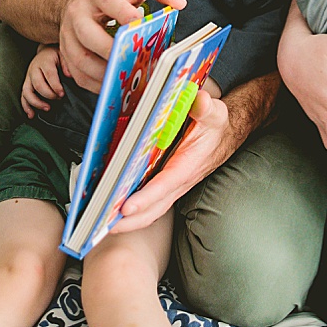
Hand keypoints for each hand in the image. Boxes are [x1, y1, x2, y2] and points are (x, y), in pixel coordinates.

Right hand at [20, 44, 64, 117]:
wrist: (45, 51)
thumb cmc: (56, 55)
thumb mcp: (63, 54)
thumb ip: (66, 64)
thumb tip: (69, 75)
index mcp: (44, 61)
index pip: (49, 75)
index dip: (55, 86)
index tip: (62, 94)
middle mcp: (34, 69)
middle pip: (38, 85)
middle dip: (49, 95)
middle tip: (59, 99)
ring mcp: (28, 77)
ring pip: (27, 92)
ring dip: (36, 102)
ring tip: (47, 108)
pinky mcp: (26, 84)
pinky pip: (23, 96)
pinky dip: (26, 106)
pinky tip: (31, 115)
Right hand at [56, 0, 186, 91]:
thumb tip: (179, 3)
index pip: (111, 3)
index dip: (127, 16)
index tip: (142, 27)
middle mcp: (78, 15)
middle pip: (90, 36)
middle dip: (112, 52)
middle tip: (136, 63)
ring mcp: (68, 36)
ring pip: (81, 60)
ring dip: (105, 74)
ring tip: (128, 81)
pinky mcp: (66, 54)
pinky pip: (79, 75)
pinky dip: (97, 85)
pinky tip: (116, 86)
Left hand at [113, 88, 231, 232]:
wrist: (225, 136)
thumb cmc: (216, 126)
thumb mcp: (214, 113)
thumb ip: (206, 108)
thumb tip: (199, 101)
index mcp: (187, 165)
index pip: (164, 185)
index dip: (145, 197)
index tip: (126, 206)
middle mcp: (179, 182)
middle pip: (153, 209)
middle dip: (129, 221)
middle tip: (102, 226)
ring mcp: (172, 187)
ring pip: (150, 212)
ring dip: (127, 222)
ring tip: (101, 225)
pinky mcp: (167, 187)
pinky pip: (149, 206)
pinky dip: (132, 213)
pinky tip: (112, 212)